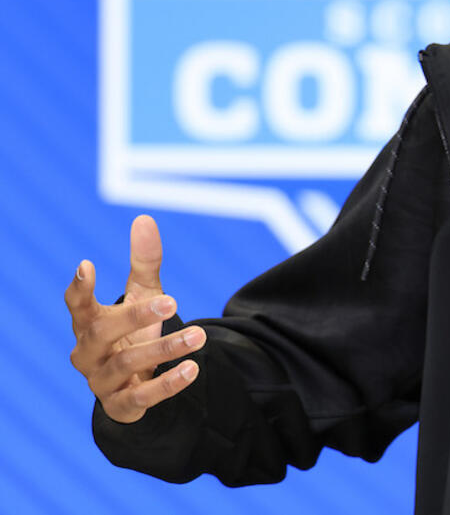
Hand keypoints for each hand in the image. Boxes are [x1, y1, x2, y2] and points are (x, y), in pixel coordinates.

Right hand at [65, 215, 204, 422]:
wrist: (134, 386)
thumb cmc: (133, 333)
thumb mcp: (143, 296)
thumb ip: (144, 263)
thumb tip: (144, 218)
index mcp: (88, 323)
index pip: (76, 305)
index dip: (79, 287)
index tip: (87, 264)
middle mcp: (87, 352)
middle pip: (100, 332)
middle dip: (135, 316)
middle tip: (172, 300)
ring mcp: (101, 381)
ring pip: (126, 364)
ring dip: (164, 348)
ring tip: (199, 335)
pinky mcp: (121, 405)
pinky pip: (141, 396)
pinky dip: (168, 384)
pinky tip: (192, 369)